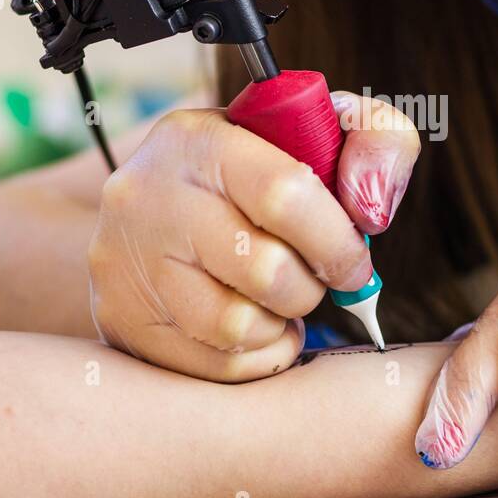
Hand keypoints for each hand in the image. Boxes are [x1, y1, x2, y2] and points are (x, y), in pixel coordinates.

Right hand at [88, 96, 419, 380]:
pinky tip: (255, 327)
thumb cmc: (259, 172)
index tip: (354, 262)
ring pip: (237, 327)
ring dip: (281, 325)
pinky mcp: (122, 319)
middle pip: (265, 270)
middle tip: (313, 280)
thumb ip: (375, 140)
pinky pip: (215, 366)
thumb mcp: (318, 131)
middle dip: (310, 287)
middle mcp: (149, 196)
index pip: (285, 194)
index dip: (336, 241)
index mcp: (199, 139)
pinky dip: (256, 356)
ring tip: (279, 301)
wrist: (155, 207)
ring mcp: (126, 262)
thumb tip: (372, 209)